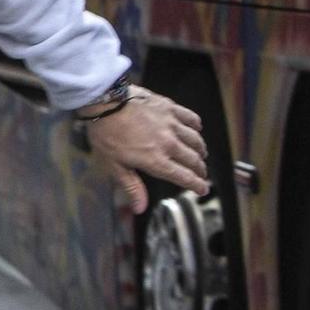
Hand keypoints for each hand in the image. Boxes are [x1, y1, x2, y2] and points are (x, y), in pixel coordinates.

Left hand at [82, 86, 209, 213]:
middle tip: (201, 173)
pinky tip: (196, 129)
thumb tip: (140, 208)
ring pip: (196, 140)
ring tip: (200, 154)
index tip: (203, 190)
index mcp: (156, 161)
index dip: (197, 185)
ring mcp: (171, 124)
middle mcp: (169, 144)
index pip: (184, 177)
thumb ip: (131, 186)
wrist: (105, 101)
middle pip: (193, 160)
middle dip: (200, 170)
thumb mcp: (114, 165)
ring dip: (200, 150)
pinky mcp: (170, 108)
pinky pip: (191, 118)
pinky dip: (196, 126)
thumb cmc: (106, 134)